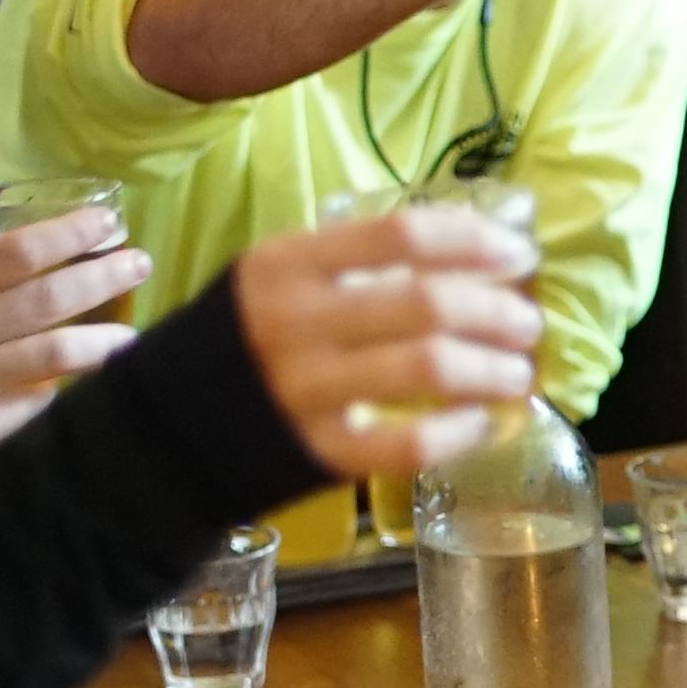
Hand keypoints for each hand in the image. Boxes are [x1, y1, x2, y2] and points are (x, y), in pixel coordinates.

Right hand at [0, 205, 151, 501]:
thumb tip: (4, 243)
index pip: (16, 251)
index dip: (70, 234)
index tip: (107, 225)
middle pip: (48, 295)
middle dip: (105, 276)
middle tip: (140, 263)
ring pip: (57, 353)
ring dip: (105, 340)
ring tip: (132, 334)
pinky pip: (37, 401)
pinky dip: (61, 387)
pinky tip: (81, 381)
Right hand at [233, 204, 545, 477]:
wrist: (158, 436)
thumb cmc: (235, 347)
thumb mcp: (272, 283)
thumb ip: (348, 266)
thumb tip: (461, 259)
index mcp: (286, 264)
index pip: (402, 234)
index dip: (474, 241)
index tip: (517, 254)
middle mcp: (294, 322)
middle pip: (427, 302)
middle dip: (498, 310)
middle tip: (528, 323)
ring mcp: (304, 390)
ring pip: (428, 367)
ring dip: (492, 369)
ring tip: (518, 373)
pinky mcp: (315, 453)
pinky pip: (406, 443)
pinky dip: (457, 431)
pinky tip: (480, 422)